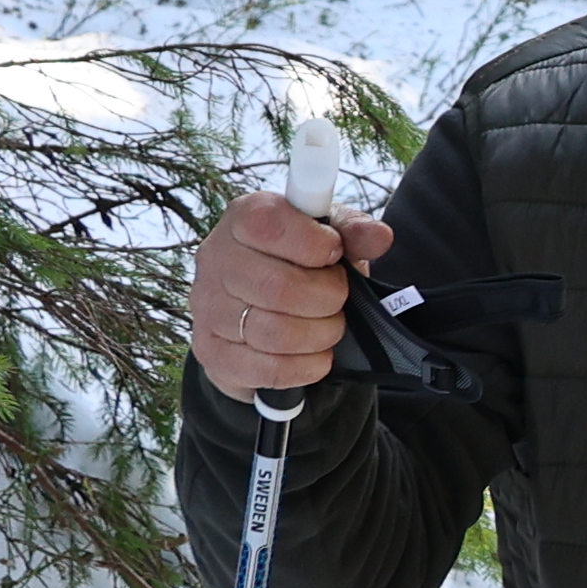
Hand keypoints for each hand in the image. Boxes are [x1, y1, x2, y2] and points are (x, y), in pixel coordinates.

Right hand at [187, 192, 390, 399]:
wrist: (258, 314)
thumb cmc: (298, 266)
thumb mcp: (330, 239)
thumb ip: (353, 232)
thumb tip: (379, 237)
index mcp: (243, 218)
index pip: (269, 224)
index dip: (314, 244)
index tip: (335, 254)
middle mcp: (216, 259)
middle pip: (278, 287)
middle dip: (327, 298)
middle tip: (339, 299)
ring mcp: (207, 308)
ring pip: (274, 333)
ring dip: (320, 335)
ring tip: (330, 326)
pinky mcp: (212, 353)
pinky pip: (267, 369)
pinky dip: (305, 367)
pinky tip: (316, 356)